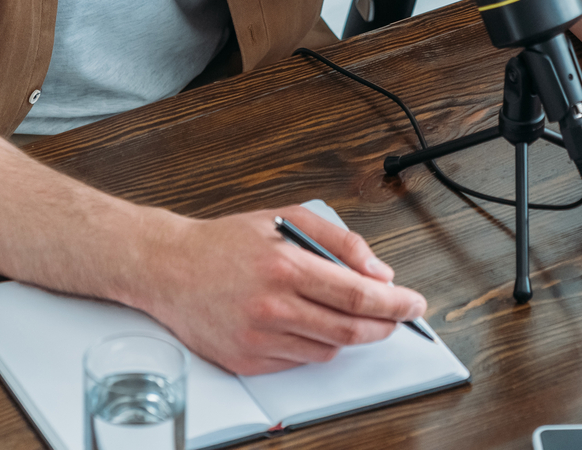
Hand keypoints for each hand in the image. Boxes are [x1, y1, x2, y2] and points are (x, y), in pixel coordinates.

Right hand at [136, 205, 426, 375]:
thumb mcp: (286, 220)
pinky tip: (309, 324)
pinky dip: (315, 345)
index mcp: (285, 266)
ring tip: (348, 315)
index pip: (356, 296)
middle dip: (384, 326)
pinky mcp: (246, 360)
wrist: (167, 268)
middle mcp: (271, 306)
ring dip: (348, 335)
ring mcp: (257, 338)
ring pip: (327, 349)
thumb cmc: (226, 242)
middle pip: (348, 330)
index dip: (394, 303)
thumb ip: (339, 241)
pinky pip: (298, 360)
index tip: (414, 303)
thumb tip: (378, 271)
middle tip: (399, 317)